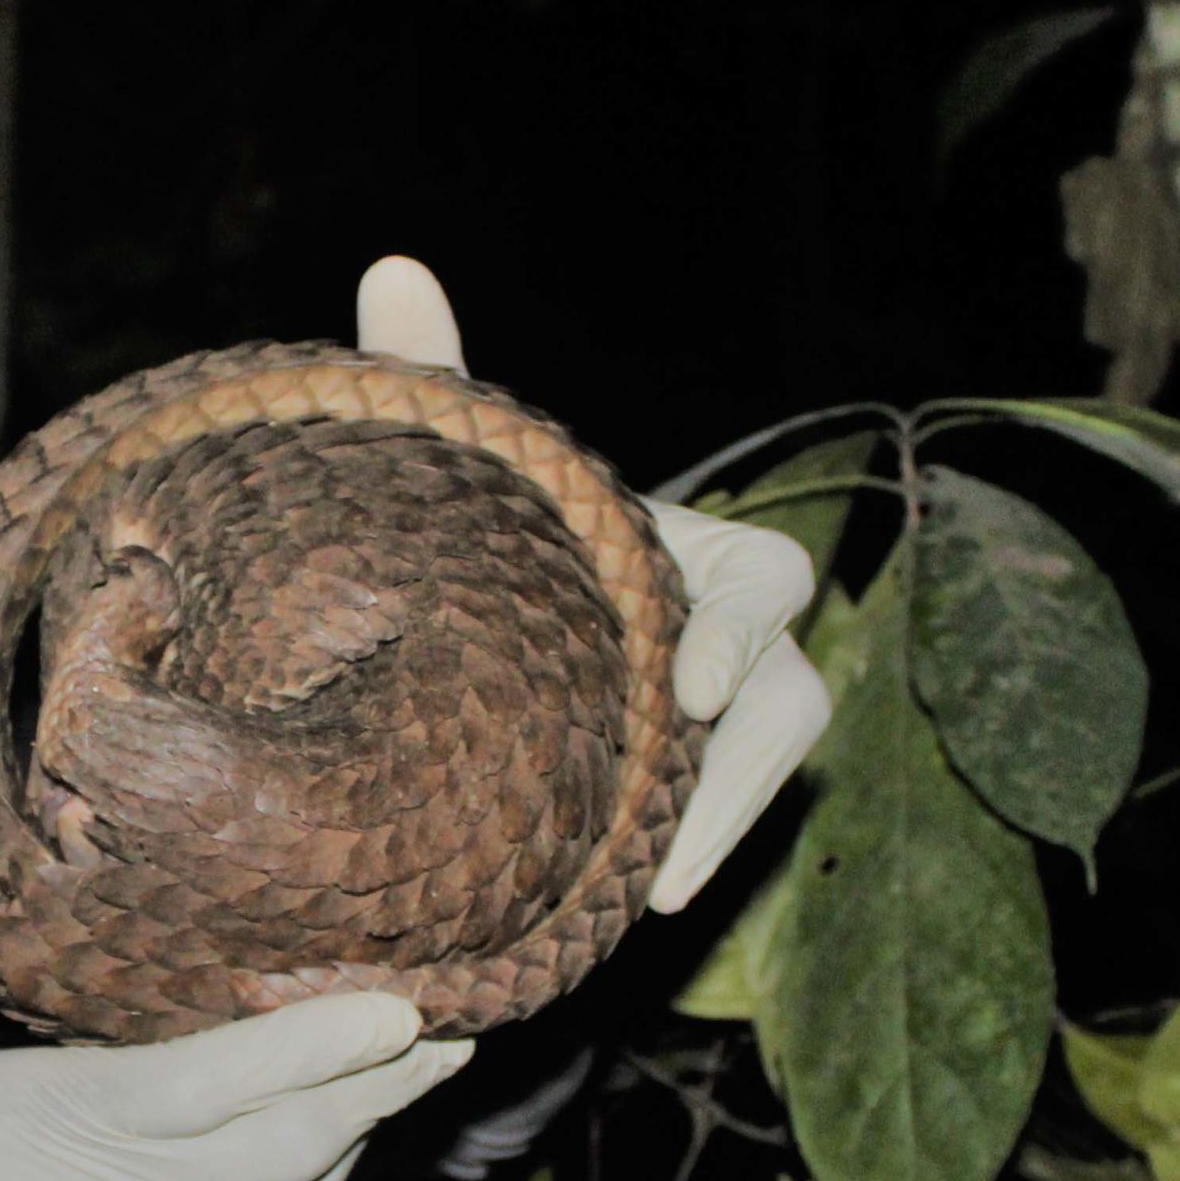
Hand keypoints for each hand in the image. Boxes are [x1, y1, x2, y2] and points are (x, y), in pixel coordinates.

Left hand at [355, 256, 831, 911]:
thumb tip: (391, 269)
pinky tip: (615, 911)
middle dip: (737, 779)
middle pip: (788, 702)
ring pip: (760, 777)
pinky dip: (676, 861)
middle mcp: (741, 636)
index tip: (695, 688)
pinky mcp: (700, 785)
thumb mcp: (465, 465)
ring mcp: (729, 720)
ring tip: (642, 900)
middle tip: (666, 853)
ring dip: (711, 837)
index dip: (739, 634)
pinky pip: (714, 827)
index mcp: (709, 552)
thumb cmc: (497, 529)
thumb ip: (435, 374)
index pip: (767, 586)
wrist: (500, 619)